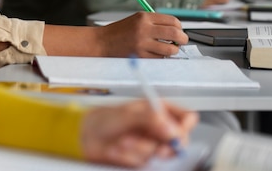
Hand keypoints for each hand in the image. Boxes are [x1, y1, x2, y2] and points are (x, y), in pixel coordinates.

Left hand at [79, 100, 197, 167]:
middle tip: (155, 147)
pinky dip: (131, 157)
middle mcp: (157, 127)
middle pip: (178, 141)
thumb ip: (149, 119)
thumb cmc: (103, 120)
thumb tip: (171, 128)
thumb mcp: (126, 115)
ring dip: (139, 149)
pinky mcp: (142, 158)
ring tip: (123, 141)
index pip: (185, 118)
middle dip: (164, 145)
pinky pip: (145, 162)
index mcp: (157, 110)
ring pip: (160, 153)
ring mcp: (150, 143)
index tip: (175, 135)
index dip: (184, 127)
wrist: (86, 137)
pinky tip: (119, 150)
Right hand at [97, 12, 187, 57]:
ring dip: (173, 50)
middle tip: (182, 41)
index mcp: (144, 17)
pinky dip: (162, 57)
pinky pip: (159, 58)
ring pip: (169, 49)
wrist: (102, 41)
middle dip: (183, 39)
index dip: (179, 27)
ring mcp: (142, 43)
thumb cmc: (120, 31)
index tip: (179, 31)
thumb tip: (176, 31)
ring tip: (170, 49)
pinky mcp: (140, 56)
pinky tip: (157, 54)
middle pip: (174, 33)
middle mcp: (144, 29)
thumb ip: (155, 23)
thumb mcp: (136, 20)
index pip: (172, 21)